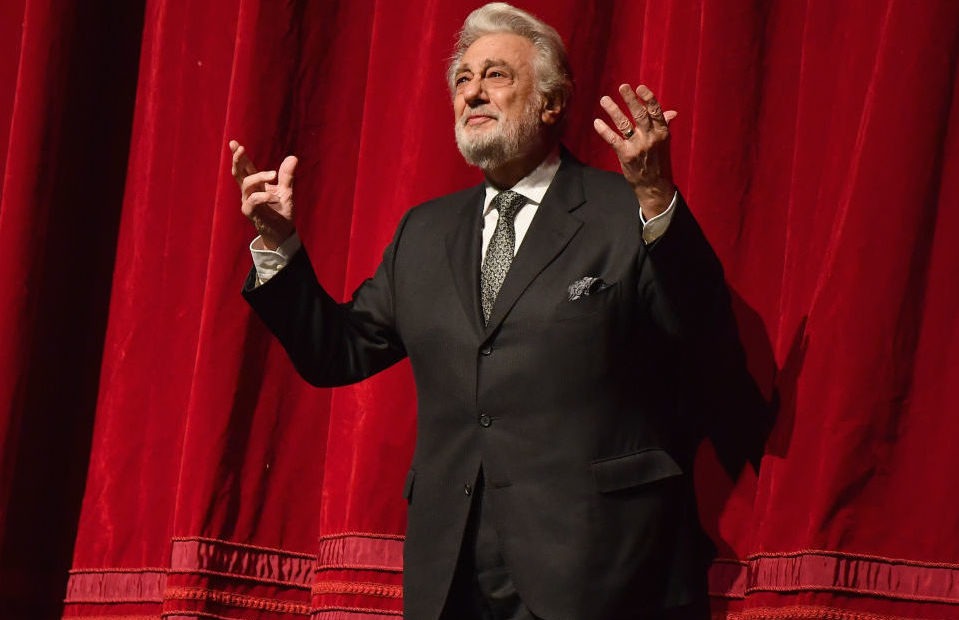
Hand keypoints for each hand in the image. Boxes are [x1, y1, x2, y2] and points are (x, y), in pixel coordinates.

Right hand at [229, 140, 297, 249]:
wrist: (283, 232)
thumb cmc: (281, 211)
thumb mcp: (286, 191)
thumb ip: (287, 175)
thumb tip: (293, 158)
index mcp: (256, 184)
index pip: (245, 167)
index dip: (239, 156)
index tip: (234, 142)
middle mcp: (248, 191)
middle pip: (238, 172)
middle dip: (238, 160)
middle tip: (241, 148)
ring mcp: (247, 201)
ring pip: (247, 183)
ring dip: (259, 176)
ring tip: (273, 175)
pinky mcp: (249, 211)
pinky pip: (252, 200)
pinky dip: (262, 196)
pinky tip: (272, 196)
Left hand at [593, 84, 676, 218]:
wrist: (654, 185)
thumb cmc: (658, 161)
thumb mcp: (664, 142)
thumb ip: (664, 125)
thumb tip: (671, 112)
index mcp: (662, 132)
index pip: (656, 111)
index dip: (648, 98)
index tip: (640, 87)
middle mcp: (650, 137)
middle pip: (639, 114)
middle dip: (630, 99)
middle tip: (622, 86)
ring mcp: (638, 146)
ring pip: (624, 124)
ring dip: (613, 110)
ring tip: (604, 99)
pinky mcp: (626, 155)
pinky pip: (613, 139)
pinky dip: (604, 130)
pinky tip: (597, 122)